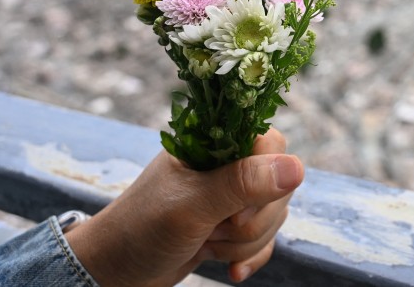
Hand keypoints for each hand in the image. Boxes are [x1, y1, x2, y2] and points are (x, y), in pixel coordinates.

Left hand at [66, 128, 303, 285]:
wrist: (115, 272)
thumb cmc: (143, 229)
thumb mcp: (192, 205)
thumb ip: (242, 183)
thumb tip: (298, 168)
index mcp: (213, 141)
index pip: (272, 143)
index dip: (265, 178)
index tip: (236, 206)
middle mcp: (226, 163)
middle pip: (279, 184)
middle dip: (253, 220)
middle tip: (215, 228)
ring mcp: (231, 196)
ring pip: (275, 215)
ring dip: (246, 242)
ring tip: (207, 243)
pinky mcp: (232, 225)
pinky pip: (266, 240)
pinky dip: (250, 257)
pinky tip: (228, 268)